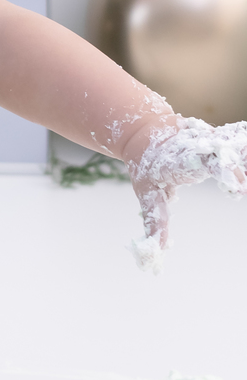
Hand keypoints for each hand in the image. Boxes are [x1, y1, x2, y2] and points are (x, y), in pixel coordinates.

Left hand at [125, 114, 246, 270]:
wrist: (142, 131)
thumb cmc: (145, 165)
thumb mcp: (145, 191)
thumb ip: (155, 219)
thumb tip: (158, 248)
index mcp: (176, 162)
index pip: (199, 164)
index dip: (220, 172)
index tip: (238, 189)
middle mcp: (193, 146)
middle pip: (218, 152)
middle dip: (234, 166)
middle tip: (243, 187)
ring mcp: (204, 139)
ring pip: (228, 142)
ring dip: (241, 154)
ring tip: (246, 175)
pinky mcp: (213, 137)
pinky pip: (233, 140)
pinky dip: (242, 150)